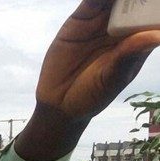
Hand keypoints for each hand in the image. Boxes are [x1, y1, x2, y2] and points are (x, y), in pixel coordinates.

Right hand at [37, 0, 159, 119]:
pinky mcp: (81, 18)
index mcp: (138, 40)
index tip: (157, 3)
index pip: (152, 16)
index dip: (154, 6)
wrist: (58, 102)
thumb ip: (129, 56)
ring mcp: (101, 21)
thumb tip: (157, 36)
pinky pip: (90, 1)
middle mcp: (122, 27)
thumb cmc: (92, 94)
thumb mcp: (112, 79)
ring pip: (113, 0)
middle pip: (135, 3)